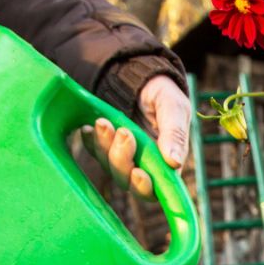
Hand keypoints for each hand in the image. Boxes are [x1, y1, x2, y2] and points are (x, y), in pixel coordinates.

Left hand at [80, 75, 190, 200]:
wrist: (140, 76)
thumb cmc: (162, 93)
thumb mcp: (173, 107)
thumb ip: (175, 133)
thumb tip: (175, 162)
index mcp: (166, 161)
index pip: (155, 188)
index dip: (144, 187)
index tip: (138, 172)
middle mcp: (144, 164)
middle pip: (127, 180)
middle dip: (121, 160)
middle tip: (123, 132)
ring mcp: (123, 156)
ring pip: (109, 166)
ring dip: (105, 147)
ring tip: (105, 122)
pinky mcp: (105, 146)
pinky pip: (93, 151)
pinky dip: (90, 141)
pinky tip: (89, 127)